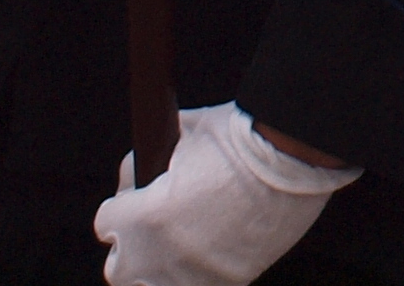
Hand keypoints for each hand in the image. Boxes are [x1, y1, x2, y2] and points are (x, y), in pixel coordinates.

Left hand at [95, 103, 359, 285]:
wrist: (296, 157)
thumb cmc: (243, 140)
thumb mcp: (186, 133)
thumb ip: (156, 155)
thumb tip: (148, 161)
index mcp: (145, 218)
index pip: (106, 224)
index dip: (122, 204)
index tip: (135, 197)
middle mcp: (162, 257)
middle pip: (118, 269)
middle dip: (131, 246)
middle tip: (152, 224)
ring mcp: (195, 277)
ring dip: (155, 269)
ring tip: (175, 246)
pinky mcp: (228, 283)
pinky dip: (193, 273)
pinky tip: (205, 252)